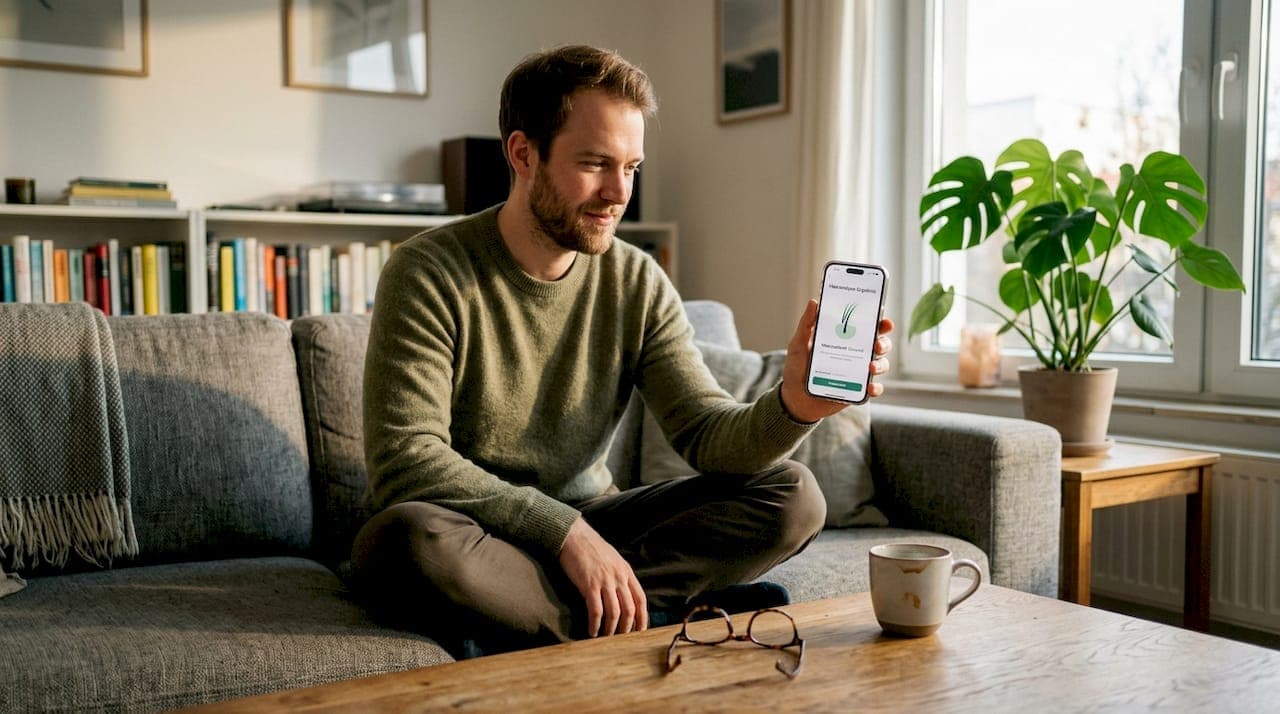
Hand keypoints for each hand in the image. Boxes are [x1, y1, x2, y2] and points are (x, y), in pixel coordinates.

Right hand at [558, 517, 646, 636]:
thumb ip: (620, 576)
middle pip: (629, 609)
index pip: (641, 599)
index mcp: (626, 571)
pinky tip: (592, 631)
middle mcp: (619, 577)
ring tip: (606, 638)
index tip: (640, 631)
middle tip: (621, 639)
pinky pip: (596, 610)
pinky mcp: (589, 585)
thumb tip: (623, 596)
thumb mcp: (613, 560)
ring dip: (611, 629)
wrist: (574, 536)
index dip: (642, 618)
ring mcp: (605, 581)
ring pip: (614, 612)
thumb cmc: (591, 548)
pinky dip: (595, 624)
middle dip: (627, 628)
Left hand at [780, 299, 894, 422]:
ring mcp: (859, 372)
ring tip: (870, 367)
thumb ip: (806, 324)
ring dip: (880, 364)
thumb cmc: (797, 367)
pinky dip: (876, 388)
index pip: (868, 326)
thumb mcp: (799, 344)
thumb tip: (814, 302)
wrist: (794, 397)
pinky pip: (874, 388)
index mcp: (845, 338)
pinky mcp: (858, 390)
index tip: (884, 321)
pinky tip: (870, 388)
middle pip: (879, 344)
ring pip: (881, 364)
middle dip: (883, 343)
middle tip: (876, 345)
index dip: (880, 322)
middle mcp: (856, 353)